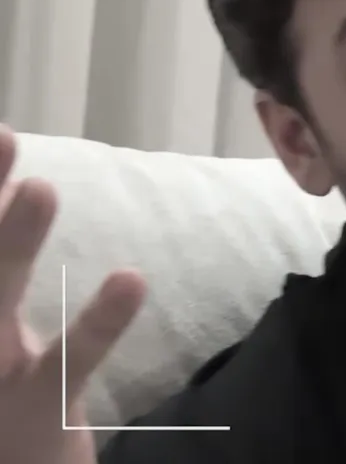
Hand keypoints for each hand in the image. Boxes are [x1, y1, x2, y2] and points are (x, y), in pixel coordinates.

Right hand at [0, 125, 145, 463]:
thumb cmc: (1, 400)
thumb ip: (5, 258)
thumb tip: (16, 186)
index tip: (1, 132)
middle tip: (3, 134)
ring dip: (13, 244)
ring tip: (41, 187)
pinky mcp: (36, 415)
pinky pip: (66, 365)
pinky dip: (98, 323)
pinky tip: (131, 281)